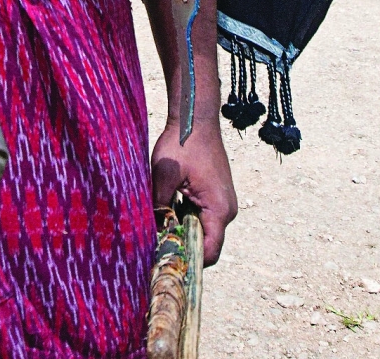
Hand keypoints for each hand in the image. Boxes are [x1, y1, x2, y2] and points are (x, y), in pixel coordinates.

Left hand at [151, 117, 236, 264]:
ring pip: (205, 230)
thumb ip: (159, 207)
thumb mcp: (164, 175)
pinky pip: (205, 217)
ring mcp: (224, 202)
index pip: (209, 252)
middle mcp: (227, 210)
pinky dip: (189, 218)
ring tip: (162, 226)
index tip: (166, 261)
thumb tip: (153, 233)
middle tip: (158, 245)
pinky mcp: (218, 194)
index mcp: (219, 209)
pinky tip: (170, 209)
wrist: (195, 118)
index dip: (189, 260)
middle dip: (184, 246)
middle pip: (208, 244)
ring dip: (185, 231)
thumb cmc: (181, 143)